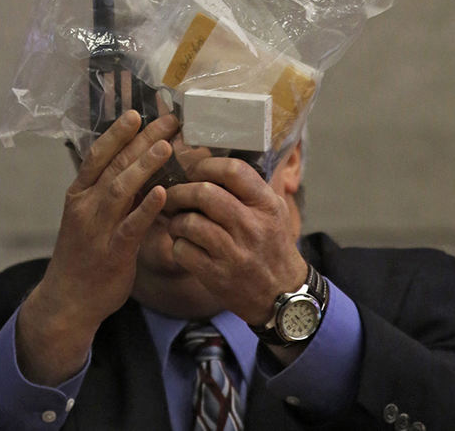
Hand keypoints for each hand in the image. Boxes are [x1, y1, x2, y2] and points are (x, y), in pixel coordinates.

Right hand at [17, 110, 178, 384]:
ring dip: (144, 165)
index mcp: (79, 194)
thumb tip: (140, 163)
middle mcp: (86, 206)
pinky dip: (146, 208)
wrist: (67, 300)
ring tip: (166, 146)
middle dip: (142, 140)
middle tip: (167, 121)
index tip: (138, 113)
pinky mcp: (113, 252)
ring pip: (120, 189)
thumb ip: (111, 192)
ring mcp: (97, 229)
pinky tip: (163, 193)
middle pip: (115, 165)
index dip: (117, 133)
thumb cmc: (83, 254)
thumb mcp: (88, 216)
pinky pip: (131, 226)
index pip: (98, 155)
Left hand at [164, 156, 306, 325]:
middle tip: (173, 195)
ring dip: (176, 220)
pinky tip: (184, 244)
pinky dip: (177, 244)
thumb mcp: (273, 210)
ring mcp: (234, 253)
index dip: (206, 166)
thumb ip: (249, 186)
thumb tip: (211, 159)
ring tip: (177, 221)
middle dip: (180, 192)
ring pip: (189, 222)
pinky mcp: (217, 276)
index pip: (233, 170)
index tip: (194, 171)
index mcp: (266, 205)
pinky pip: (183, 250)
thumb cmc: (271, 244)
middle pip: (204, 194)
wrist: (281, 295)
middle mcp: (252, 227)